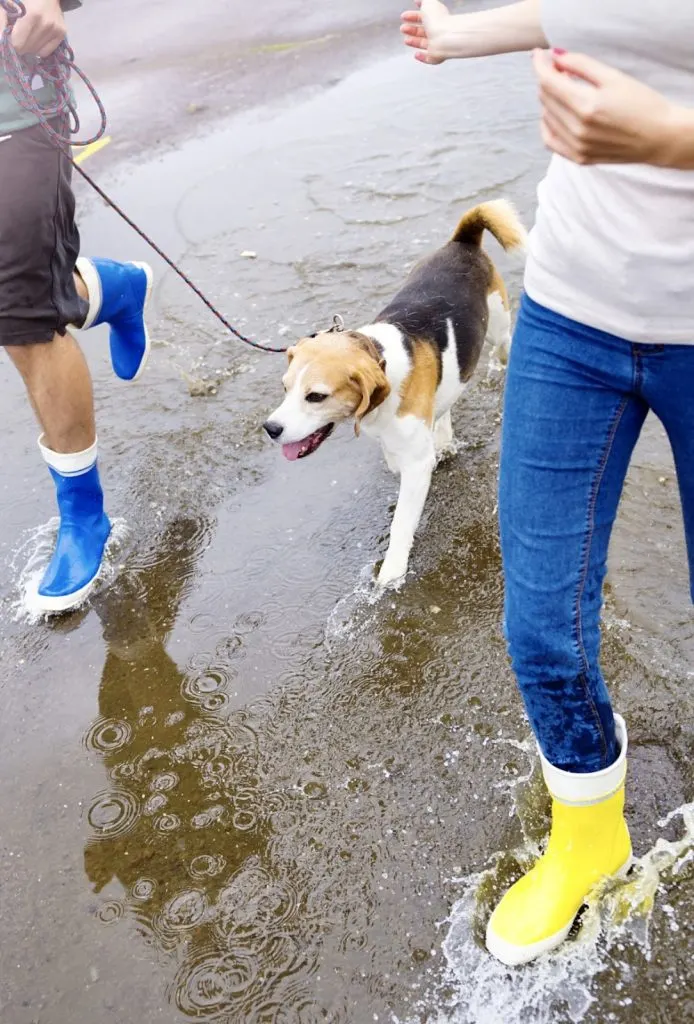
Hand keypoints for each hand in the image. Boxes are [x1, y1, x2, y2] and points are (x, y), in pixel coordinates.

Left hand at [0, 0, 65, 56]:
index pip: (18, 44)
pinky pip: (45, 52)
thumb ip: (2, 19)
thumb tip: (2, 39)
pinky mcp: (61, 34)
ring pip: (36, 52)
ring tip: (28, 34)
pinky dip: (39, 49)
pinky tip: (36, 38)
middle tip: (18, 35)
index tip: (9, 37)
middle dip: (19, 45)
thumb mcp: (9, 3)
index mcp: (33, 15)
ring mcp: (56, 30)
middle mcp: (47, 25)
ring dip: (29, 46)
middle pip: (27, 49)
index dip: (11, 43)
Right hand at [400, 0, 451, 65]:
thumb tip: (418, 0)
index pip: (422, 17)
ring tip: (406, 40)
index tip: (403, 16)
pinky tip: (416, 55)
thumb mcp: (429, 2)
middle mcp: (437, 31)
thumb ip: (423, 0)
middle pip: (422, 31)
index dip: (412, 16)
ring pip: (424, 44)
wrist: (447, 37)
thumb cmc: (438, 20)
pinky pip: (428, 58)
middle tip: (402, 28)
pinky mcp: (436, 56)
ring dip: (414, 42)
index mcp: (435, 17)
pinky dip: (422, 57)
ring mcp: (437, 44)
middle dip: (411, 30)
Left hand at [533, 48, 679, 166]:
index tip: (538, 54)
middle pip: (545, 98)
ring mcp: (576, 147)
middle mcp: (577, 129)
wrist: (658, 137)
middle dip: (547, 79)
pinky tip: (555, 114)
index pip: (548, 82)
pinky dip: (547, 124)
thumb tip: (556, 57)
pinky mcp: (578, 158)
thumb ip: (581, 65)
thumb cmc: (642, 104)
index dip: (540, 65)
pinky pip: (550, 141)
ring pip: (546, 117)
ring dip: (549, 99)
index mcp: (586, 106)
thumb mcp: (614, 76)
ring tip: (564, 89)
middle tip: (558, 68)